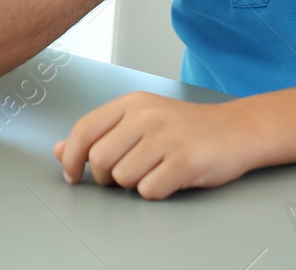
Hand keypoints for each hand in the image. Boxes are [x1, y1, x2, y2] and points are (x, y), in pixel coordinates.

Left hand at [53, 92, 255, 199]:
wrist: (237, 130)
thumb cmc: (186, 128)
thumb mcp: (140, 120)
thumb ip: (100, 133)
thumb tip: (58, 150)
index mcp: (132, 103)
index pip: (84, 129)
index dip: (70, 156)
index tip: (71, 175)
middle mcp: (147, 115)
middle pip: (100, 159)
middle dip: (106, 177)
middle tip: (124, 174)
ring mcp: (166, 137)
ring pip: (123, 178)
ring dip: (134, 184)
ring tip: (154, 170)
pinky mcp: (184, 161)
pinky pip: (149, 191)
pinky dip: (156, 192)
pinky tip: (170, 178)